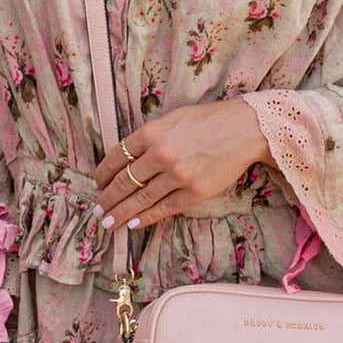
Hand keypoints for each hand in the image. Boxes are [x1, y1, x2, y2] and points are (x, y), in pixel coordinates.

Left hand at [92, 98, 275, 231]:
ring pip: (140, 199)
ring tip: (109, 222)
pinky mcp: (193, 193)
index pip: (117, 157)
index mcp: (152, 133)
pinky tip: (132, 224)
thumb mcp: (172, 118)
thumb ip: (149, 137)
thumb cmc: (208, 120)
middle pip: (124, 182)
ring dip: (120, 213)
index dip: (103, 174)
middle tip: (98, 210)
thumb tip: (127, 157)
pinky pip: (163, 209)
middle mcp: (160, 155)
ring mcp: (177, 176)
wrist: (245, 130)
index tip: (98, 183)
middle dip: (108, 198)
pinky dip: (145, 218)